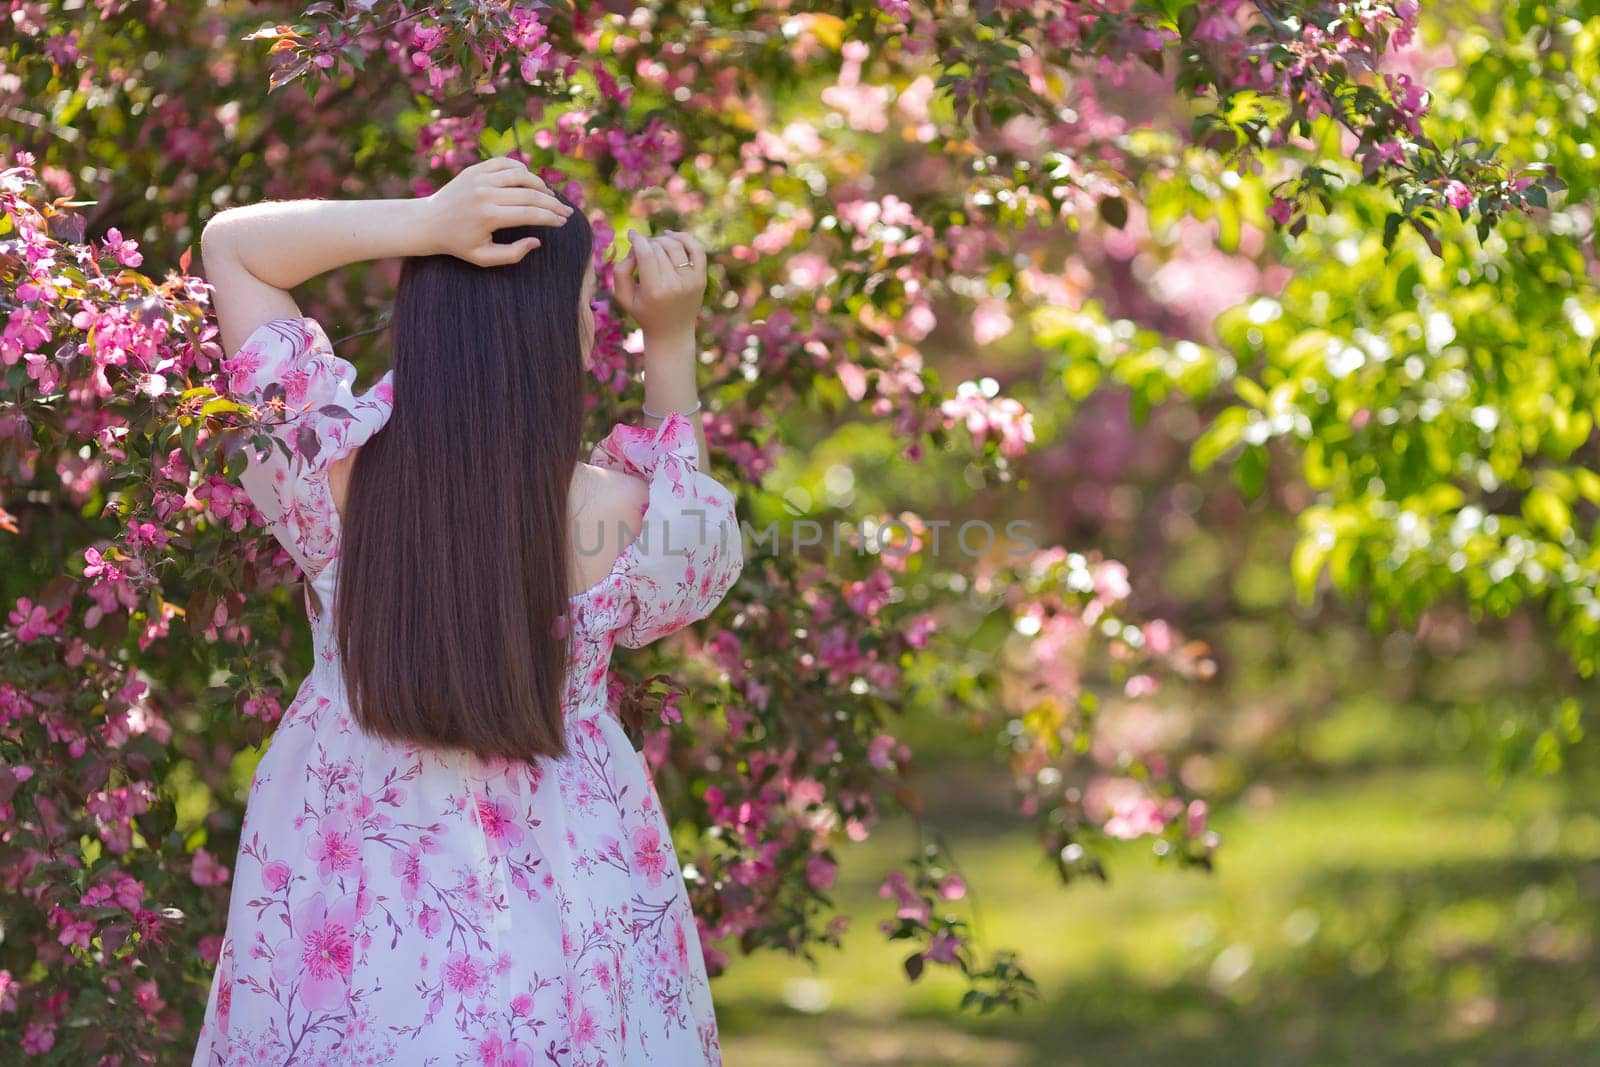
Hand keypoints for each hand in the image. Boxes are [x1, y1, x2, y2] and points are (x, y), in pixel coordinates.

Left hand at [420, 157, 573, 266]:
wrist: (428, 222)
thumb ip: (513, 254)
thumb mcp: (484, 258)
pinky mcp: (475, 169)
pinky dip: (522, 170)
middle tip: (566, 212)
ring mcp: (480, 177)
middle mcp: (485, 193)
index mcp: (489, 216)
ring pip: (521, 175)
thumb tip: (537, 241)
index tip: (563, 223)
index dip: (551, 218)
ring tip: (550, 197)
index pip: (531, 214)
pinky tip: (530, 181)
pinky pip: (506, 163)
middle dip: (553, 204)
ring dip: (541, 185)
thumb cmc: (458, 243)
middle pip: (531, 194)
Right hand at [613, 228, 706, 335]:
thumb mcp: (624, 298)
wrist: (672, 333)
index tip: (631, 235)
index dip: (637, 240)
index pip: (646, 254)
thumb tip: (634, 249)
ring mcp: (691, 282)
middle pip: (659, 248)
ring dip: (662, 240)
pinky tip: (671, 236)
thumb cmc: (644, 313)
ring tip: (654, 245)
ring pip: (676, 246)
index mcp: (654, 291)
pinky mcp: (701, 279)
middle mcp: (675, 285)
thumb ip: (621, 271)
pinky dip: (685, 238)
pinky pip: (697, 249)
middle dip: (647, 243)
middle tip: (641, 248)